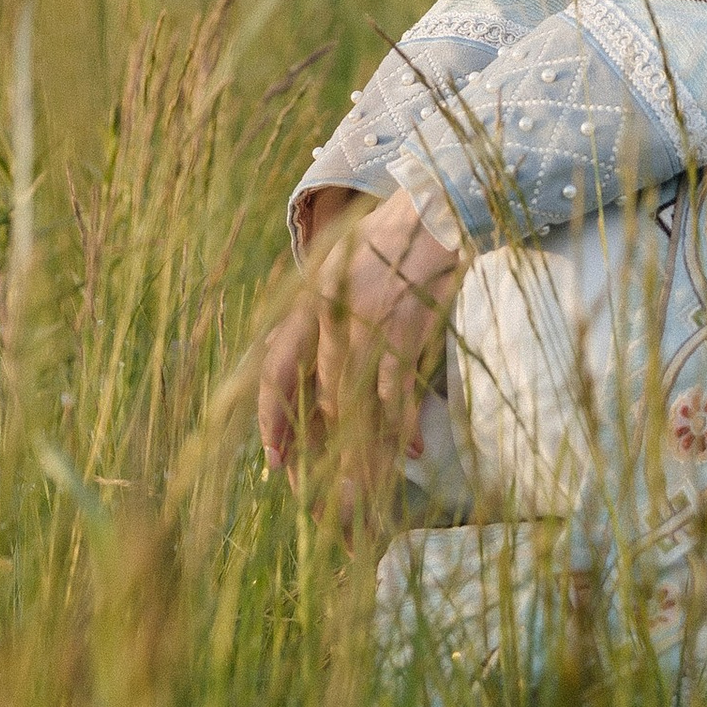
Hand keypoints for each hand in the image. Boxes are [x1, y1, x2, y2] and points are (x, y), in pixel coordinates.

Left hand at [258, 185, 465, 495]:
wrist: (435, 208)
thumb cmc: (391, 237)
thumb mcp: (340, 264)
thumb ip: (321, 312)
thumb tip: (310, 367)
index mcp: (307, 300)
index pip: (275, 368)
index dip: (272, 418)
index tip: (275, 461)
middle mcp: (329, 317)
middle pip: (320, 401)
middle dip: (326, 453)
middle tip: (332, 499)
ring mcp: (366, 325)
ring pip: (356, 405)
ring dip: (363, 452)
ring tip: (370, 490)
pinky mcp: (403, 330)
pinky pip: (397, 393)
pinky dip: (403, 426)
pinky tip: (413, 451)